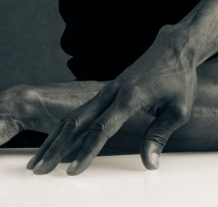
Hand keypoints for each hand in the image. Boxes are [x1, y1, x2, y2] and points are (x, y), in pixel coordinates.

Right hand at [27, 25, 197, 174]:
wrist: (174, 48)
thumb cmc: (179, 78)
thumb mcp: (178, 110)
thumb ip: (159, 135)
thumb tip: (149, 162)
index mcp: (129, 97)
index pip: (101, 129)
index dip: (86, 151)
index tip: (73, 169)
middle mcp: (112, 92)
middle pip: (76, 122)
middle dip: (56, 147)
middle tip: (39, 168)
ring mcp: (106, 90)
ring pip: (73, 115)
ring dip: (54, 137)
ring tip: (38, 159)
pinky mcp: (106, 90)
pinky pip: (80, 110)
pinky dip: (65, 127)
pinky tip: (56, 139)